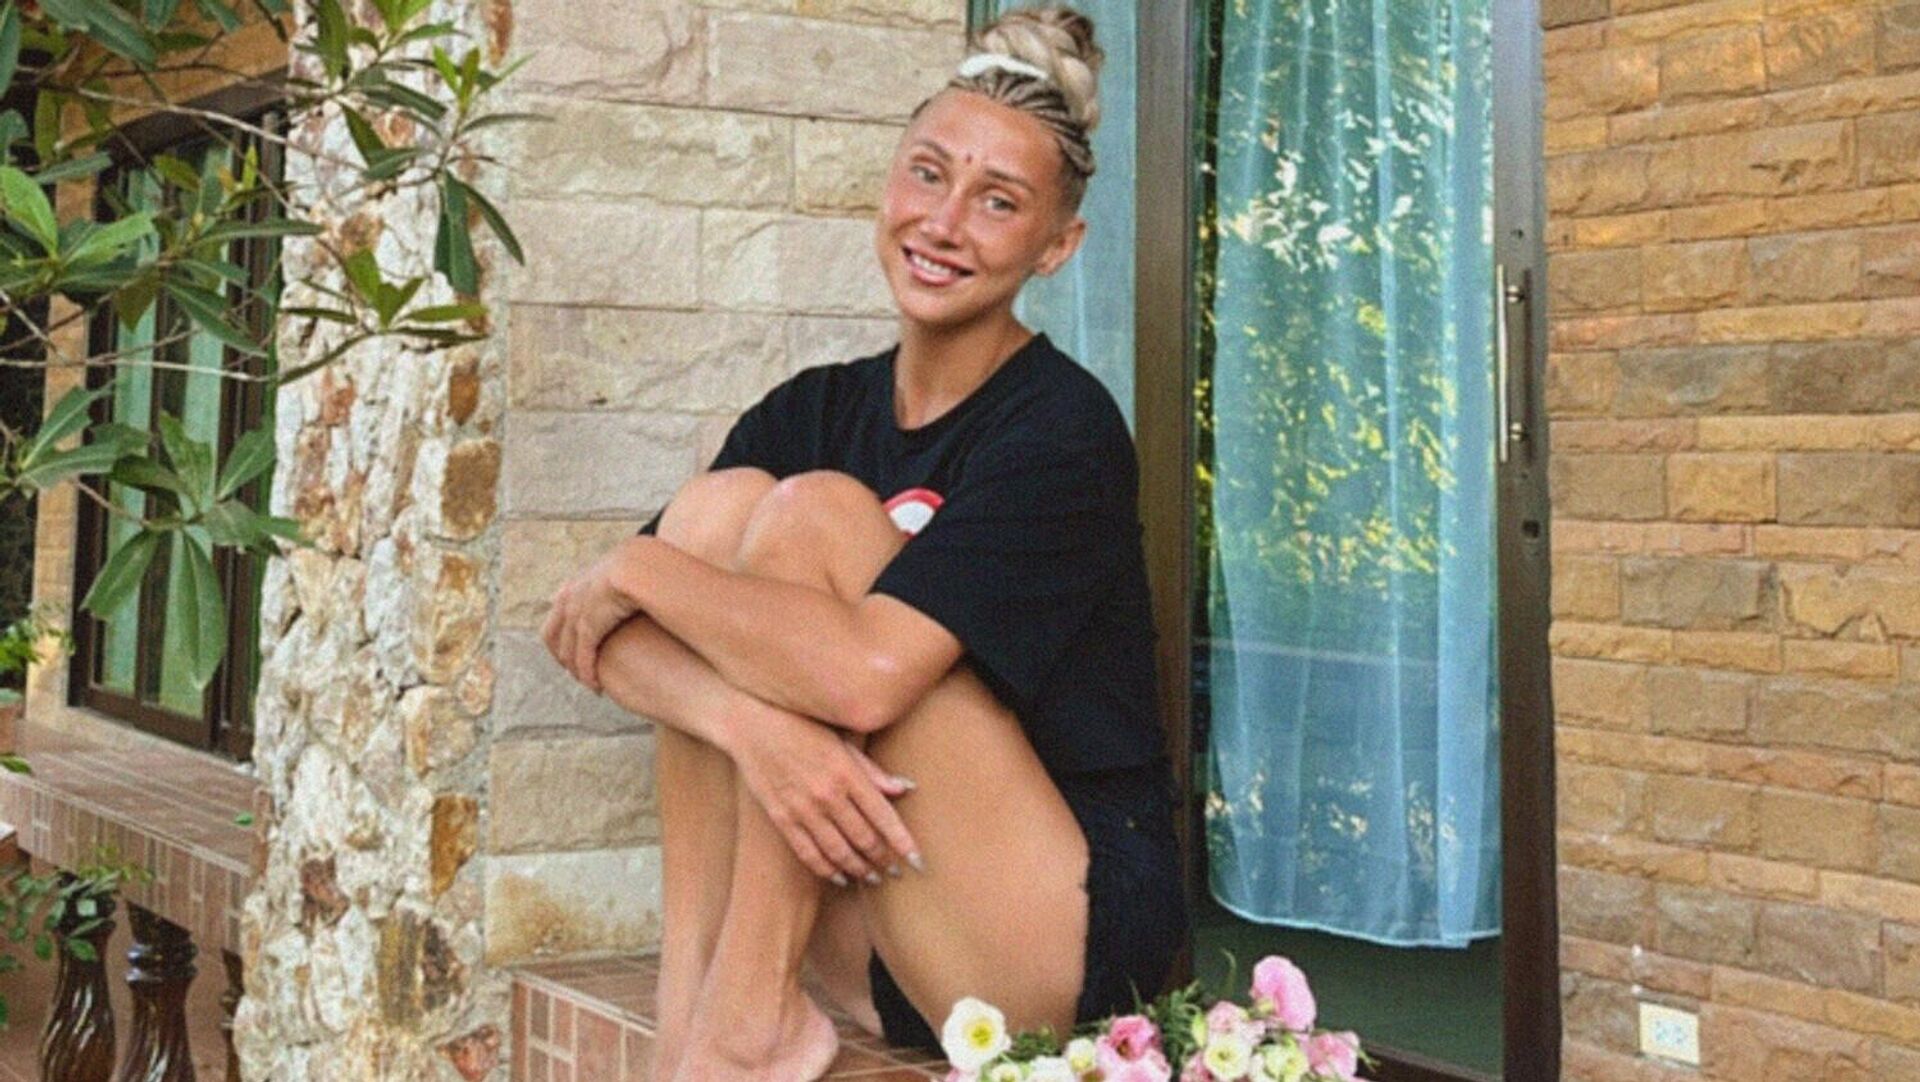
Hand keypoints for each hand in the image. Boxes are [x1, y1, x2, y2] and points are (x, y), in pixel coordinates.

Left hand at [542, 538, 645, 691]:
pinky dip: (588, 675)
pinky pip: (584, 658)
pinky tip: (596, 687)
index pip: (557, 615)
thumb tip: (627, 589)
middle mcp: (568, 600)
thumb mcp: (623, 573)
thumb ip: (618, 583)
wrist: (637, 565)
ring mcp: (575, 615)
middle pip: (553, 636)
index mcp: (574, 585)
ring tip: (589, 683)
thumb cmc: (639, 567)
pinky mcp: (588, 629)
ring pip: (568, 652)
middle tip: (576, 672)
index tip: (574, 650)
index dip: (562, 637)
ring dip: (577, 671)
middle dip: (563, 657)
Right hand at [730, 707, 921, 885]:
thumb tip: (904, 788)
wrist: (749, 723)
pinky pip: (808, 853)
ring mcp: (802, 808)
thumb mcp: (840, 740)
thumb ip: (871, 769)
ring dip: (859, 869)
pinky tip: (840, 878)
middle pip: (864, 838)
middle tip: (897, 873)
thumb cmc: (801, 725)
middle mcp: (827, 794)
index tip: (918, 861)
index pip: (884, 816)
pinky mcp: (781, 817)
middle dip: (884, 859)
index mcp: (846, 772)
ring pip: (838, 851)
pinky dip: (827, 870)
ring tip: (873, 879)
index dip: (903, 843)